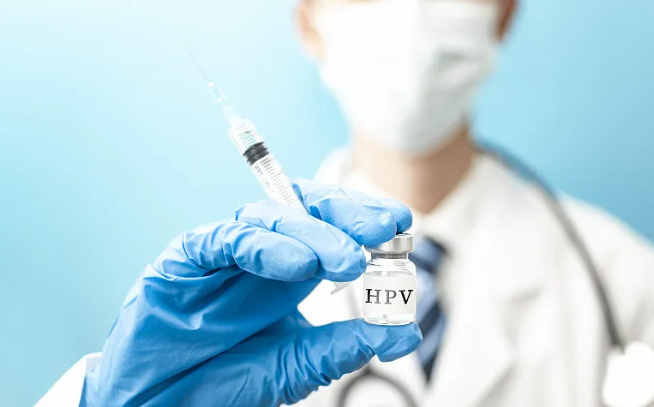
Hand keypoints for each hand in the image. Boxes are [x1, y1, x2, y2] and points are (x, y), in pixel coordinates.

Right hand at [81, 180, 421, 406]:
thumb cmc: (221, 381)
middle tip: (381, 230)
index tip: (400, 225)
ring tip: (346, 260)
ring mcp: (221, 256)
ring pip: (267, 218)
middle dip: (344, 213)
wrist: (160, 404)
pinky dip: (261, 245)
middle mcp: (258, 256)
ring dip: (311, 232)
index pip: (329, 228)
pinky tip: (295, 263)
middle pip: (302, 210)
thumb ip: (343, 346)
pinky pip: (220, 240)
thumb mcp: (296, 364)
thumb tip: (402, 334)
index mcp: (288, 275)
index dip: (362, 221)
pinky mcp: (183, 263)